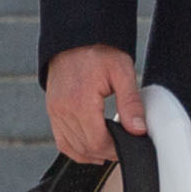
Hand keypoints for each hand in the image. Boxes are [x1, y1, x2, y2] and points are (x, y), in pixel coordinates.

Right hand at [45, 45, 144, 166]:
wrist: (76, 37)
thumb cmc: (99, 51)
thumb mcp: (123, 72)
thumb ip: (131, 103)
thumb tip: (138, 129)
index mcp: (80, 102)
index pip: (97, 141)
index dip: (115, 149)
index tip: (129, 146)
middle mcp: (63, 109)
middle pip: (84, 147)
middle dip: (106, 153)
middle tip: (123, 148)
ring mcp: (55, 111)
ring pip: (70, 147)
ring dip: (91, 153)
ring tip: (110, 150)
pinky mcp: (52, 110)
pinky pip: (61, 139)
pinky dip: (75, 148)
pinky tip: (90, 149)